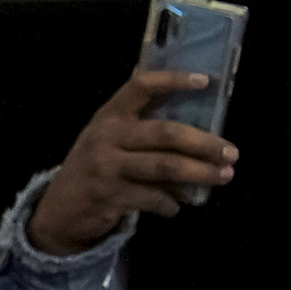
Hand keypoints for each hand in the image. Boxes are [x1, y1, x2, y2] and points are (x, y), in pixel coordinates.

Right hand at [28, 67, 240, 255]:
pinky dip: (169, 204)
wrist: (59, 209)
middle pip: (164, 133)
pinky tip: (177, 206)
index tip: (206, 81)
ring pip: (163, 166)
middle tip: (231, 153)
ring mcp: (106, 167)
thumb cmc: (94, 167)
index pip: (141, 87)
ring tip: (223, 177)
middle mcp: (106, 137)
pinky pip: (151, 197)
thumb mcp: (107, 138)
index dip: (173, 80)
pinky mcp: (108, 195)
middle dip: (203, 143)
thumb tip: (186, 103)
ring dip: (198, 173)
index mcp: (109, 116)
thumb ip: (137, 121)